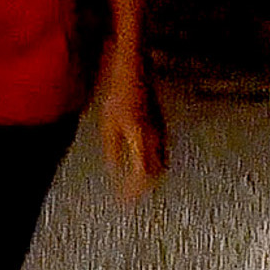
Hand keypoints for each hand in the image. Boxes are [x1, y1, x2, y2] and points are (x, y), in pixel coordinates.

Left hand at [98, 51, 169, 198]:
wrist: (133, 68)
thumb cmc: (118, 92)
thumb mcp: (108, 124)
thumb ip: (112, 151)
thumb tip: (115, 172)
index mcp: (141, 139)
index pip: (142, 175)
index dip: (134, 192)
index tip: (125, 201)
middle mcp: (156, 138)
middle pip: (156, 173)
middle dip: (144, 188)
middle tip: (130, 197)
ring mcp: (161, 131)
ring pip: (161, 163)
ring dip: (150, 176)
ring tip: (134, 185)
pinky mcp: (161, 125)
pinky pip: (161, 152)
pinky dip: (152, 163)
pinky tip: (140, 163)